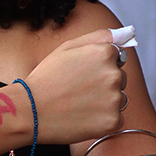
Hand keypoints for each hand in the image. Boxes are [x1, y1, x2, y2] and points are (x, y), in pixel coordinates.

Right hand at [25, 29, 126, 143]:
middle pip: (120, 78)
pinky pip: (116, 118)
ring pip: (119, 98)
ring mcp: (115, 99)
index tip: (81, 73)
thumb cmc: (46, 79)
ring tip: (78, 103)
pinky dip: (102, 119)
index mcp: (104, 53)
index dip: (97, 65)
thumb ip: (98, 37)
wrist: (30, 110)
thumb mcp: (66, 48)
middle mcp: (114, 74)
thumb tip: (124, 34)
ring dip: (105, 101)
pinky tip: (83, 116)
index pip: (116, 57)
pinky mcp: (113, 121)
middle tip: (77, 89)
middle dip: (103, 83)